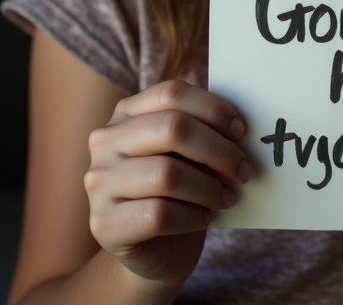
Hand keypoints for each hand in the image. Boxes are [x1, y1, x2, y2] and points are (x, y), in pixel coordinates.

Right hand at [84, 79, 253, 289]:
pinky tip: (204, 218)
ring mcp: (98, 182)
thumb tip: (238, 126)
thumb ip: (204, 130)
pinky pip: (158, 214)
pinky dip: (192, 216)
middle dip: (218, 150)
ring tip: (226, 197)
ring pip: (167, 174)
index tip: (241, 131)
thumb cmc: (179, 190)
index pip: (172, 92)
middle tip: (244, 170)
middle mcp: (105, 141)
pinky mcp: (102, 223)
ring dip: (208, 187)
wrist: (155, 250)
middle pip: (173, 128)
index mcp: (126, 112)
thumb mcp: (189, 152)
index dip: (213, 108)